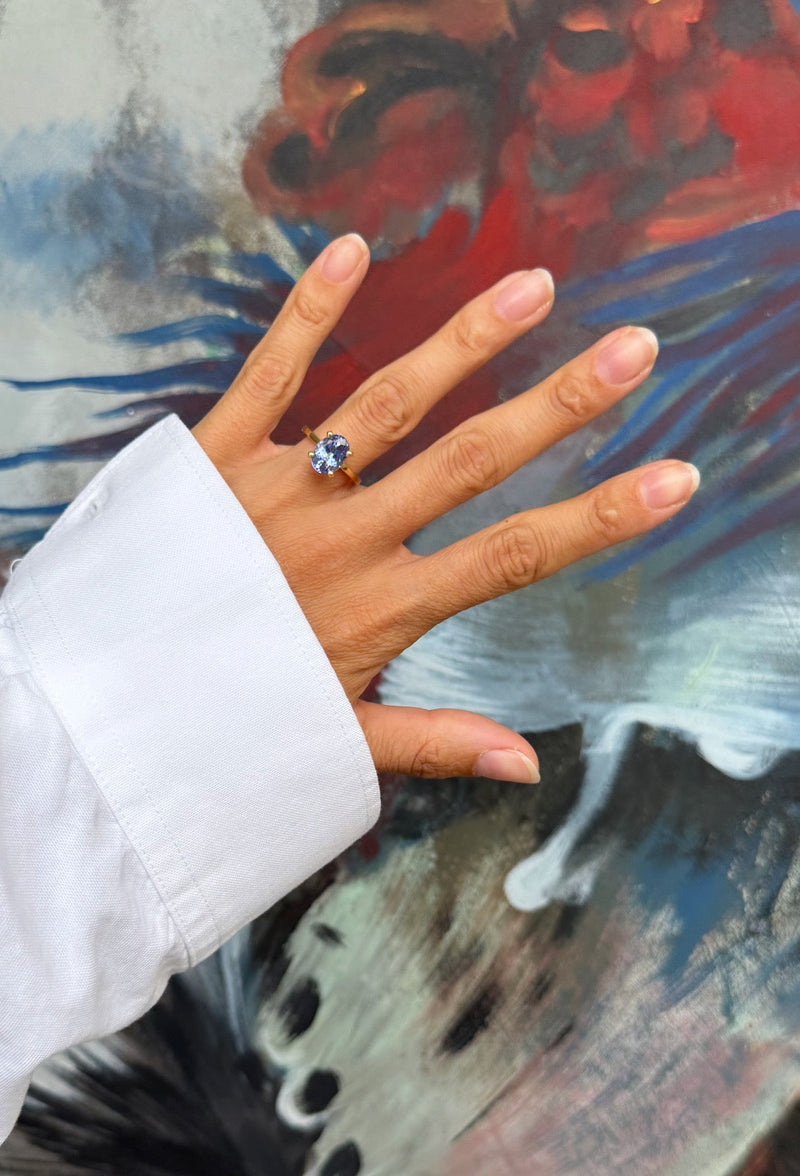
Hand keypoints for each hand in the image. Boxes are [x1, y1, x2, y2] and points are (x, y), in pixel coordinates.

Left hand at [191, 233, 698, 784]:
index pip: (512, 556)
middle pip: (468, 462)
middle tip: (631, 350)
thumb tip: (530, 764)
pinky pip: (265, 376)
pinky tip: (352, 248)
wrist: (106, 698)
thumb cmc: (228, 720)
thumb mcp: (336, 740)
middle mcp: (341, 540)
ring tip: (532, 289)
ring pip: (385, 405)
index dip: (599, 517)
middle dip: (557, 406)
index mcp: (381, 609)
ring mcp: (279, 491)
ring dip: (464, 344)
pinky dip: (305, 312)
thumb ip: (434, 741)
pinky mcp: (214, 459)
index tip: (673, 478)